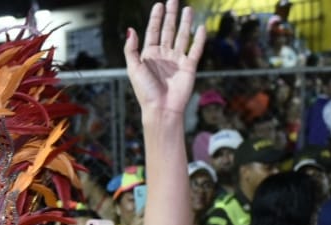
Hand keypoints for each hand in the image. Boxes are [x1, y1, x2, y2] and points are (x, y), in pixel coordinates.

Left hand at [124, 0, 203, 120]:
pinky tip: (200, 27)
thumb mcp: (133, 69)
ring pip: (182, 36)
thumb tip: (130, 30)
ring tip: (188, 9)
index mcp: (149, 56)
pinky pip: (195, 49)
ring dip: (185, 23)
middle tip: (173, 0)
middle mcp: (164, 56)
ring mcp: (177, 60)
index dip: (156, 19)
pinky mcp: (189, 66)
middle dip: (171, 15)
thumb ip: (131, 49)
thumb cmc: (145, 92)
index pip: (153, 32)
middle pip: (168, 31)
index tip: (159, 5)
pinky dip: (199, 38)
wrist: (161, 108)